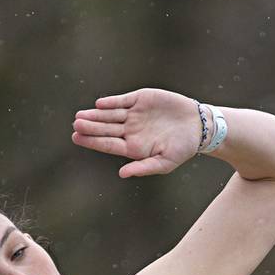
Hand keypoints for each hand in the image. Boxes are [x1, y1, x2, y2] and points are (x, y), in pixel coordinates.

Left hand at [71, 88, 201, 177]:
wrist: (199, 126)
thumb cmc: (182, 148)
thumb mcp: (165, 163)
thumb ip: (143, 168)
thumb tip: (122, 174)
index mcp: (133, 147)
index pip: (108, 144)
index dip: (92, 141)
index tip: (77, 138)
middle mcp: (130, 130)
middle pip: (105, 128)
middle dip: (90, 127)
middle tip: (76, 125)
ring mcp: (134, 114)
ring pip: (110, 114)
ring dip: (95, 115)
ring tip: (80, 115)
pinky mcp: (140, 99)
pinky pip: (123, 101)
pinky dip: (111, 102)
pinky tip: (100, 104)